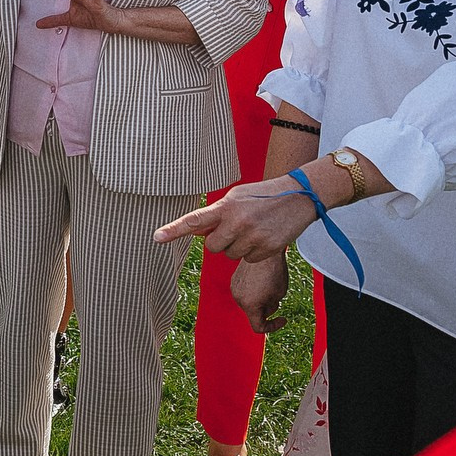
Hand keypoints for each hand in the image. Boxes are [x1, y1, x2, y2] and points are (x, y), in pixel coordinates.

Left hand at [154, 174, 323, 261]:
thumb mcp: (237, 197)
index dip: (174, 229)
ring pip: (231, 255)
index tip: (156, 237)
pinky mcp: (267, 249)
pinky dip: (254, 252)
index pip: (195, 220)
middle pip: (212, 247)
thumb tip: (195, 232)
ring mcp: (252, 237)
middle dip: (221, 241)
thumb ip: (216, 214)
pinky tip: (264, 236)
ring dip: (238, 247)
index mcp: (226, 206)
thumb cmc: (262, 196)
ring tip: (254, 229)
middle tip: (237, 227)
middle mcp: (237, 222)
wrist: (299, 197)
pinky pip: (248, 260)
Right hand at [232, 254, 293, 334]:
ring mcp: (234, 288)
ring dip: (259, 300)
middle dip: (266, 309)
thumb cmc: (274, 271)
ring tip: (270, 285)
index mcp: (249, 305)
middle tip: (277, 296)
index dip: (273, 326)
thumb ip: (271, 307)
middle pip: (253, 314)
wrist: (264, 250)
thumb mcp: (279, 293)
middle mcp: (238, 299)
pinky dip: (254, 292)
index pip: (259, 327)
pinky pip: (245, 293)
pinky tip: (262, 280)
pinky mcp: (234, 280)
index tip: (282, 319)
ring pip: (249, 303)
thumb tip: (266, 310)